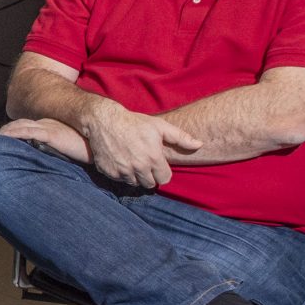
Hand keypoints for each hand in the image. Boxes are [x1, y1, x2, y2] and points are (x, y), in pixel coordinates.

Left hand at [0, 116, 89, 163]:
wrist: (101, 142)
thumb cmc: (87, 148)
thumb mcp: (68, 148)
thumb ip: (55, 150)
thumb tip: (43, 165)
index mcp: (49, 127)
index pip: (25, 126)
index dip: (11, 131)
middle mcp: (47, 124)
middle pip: (18, 124)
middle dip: (4, 131)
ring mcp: (48, 127)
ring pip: (20, 126)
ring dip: (5, 132)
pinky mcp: (51, 133)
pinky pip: (28, 131)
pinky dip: (14, 134)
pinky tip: (3, 138)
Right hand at [75, 101, 202, 189]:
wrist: (104, 121)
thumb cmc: (134, 122)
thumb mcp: (159, 126)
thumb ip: (181, 137)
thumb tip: (200, 145)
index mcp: (153, 158)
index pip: (164, 179)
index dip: (162, 172)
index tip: (157, 164)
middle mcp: (138, 167)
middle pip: (149, 184)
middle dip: (149, 176)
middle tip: (145, 163)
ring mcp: (122, 171)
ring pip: (134, 183)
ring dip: (135, 176)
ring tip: (132, 162)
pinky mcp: (108, 172)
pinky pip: (119, 180)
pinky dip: (121, 173)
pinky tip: (121, 161)